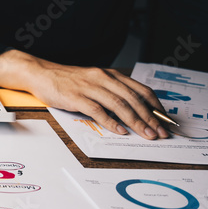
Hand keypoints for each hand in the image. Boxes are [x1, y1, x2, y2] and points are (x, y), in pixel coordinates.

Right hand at [0, 50, 169, 139]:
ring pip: (120, 104)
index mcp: (110, 75)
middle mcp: (103, 78)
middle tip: (161, 132)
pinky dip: (111, 121)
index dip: (156, 106)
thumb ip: (113, 92)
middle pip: (133, 99)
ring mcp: (90, 87)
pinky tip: (120, 130)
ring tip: (146, 134)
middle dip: (150, 117)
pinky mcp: (76, 97)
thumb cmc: (68, 81)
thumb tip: (133, 110)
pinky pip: (97, 110)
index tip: (166, 120)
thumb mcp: (94, 81)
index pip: (141, 90)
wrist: (41, 74)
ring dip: (136, 121)